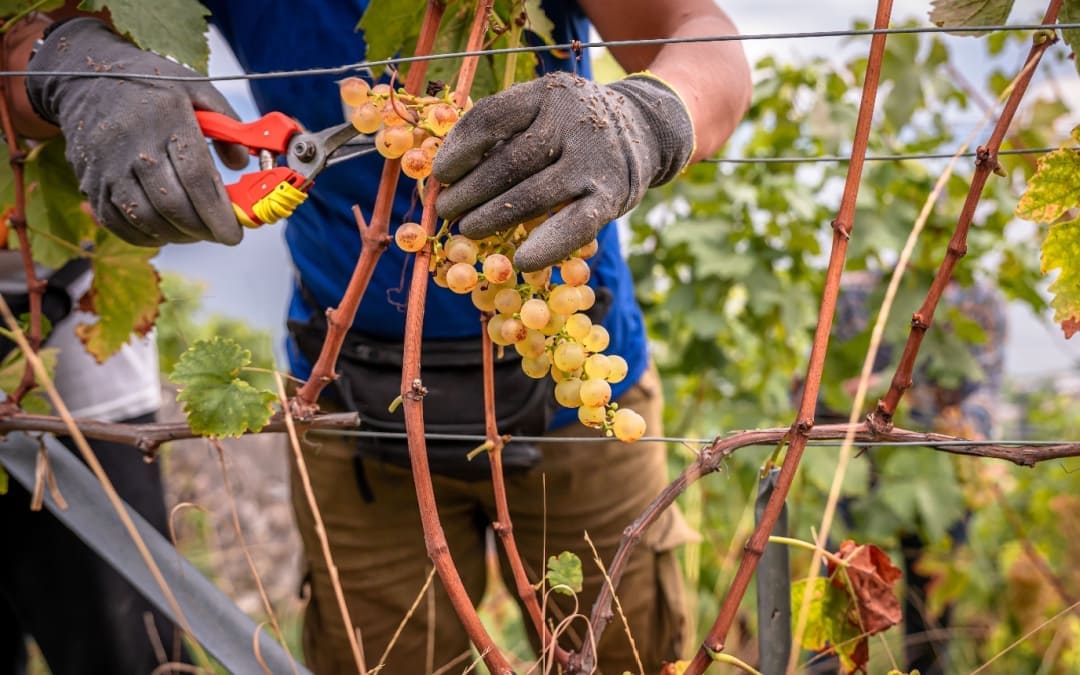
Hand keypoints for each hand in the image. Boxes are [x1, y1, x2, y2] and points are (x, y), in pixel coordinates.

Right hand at [26, 18, 248, 245]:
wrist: (82, 77)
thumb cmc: (151, 84)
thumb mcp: (197, 89)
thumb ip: (228, 124)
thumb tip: (241, 164)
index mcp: (166, 118)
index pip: (196, 177)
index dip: (218, 213)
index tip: (234, 233)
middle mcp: (132, 144)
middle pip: (171, 204)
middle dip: (202, 229)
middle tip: (219, 234)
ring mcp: (106, 165)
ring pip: (144, 218)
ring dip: (177, 235)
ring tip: (196, 233)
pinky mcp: (89, 180)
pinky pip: (117, 222)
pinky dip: (145, 236)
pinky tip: (165, 231)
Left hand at [432, 71, 693, 271]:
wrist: (645, 128)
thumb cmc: (573, 126)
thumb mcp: (543, 109)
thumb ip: (504, 131)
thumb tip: (446, 175)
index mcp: (547, 94)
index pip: (492, 118)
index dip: (460, 148)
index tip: (439, 174)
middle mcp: (572, 122)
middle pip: (509, 161)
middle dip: (470, 191)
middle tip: (446, 211)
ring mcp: (593, 160)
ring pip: (534, 194)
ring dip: (494, 217)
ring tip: (467, 231)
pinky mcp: (611, 196)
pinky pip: (574, 225)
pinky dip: (546, 245)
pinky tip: (521, 261)